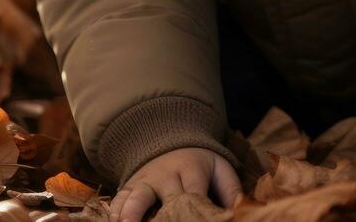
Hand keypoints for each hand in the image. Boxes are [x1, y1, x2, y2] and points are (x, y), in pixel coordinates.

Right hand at [109, 148, 240, 221]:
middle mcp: (167, 174)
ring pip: (137, 197)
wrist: (173, 142)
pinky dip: (116, 211)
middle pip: (166, 198)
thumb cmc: (200, 164)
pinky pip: (119, 198)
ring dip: (132, 214)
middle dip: (165, 217)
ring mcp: (146, 179)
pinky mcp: (130, 185)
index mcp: (192, 168)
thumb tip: (238, 211)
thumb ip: (230, 189)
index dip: (196, 212)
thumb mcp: (219, 168)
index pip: (194, 193)